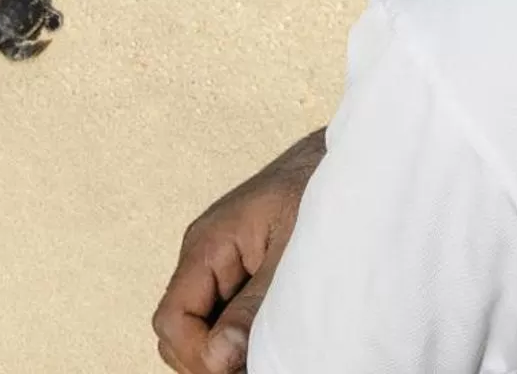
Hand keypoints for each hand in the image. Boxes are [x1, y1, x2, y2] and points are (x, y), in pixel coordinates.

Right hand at [153, 130, 325, 373]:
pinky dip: (240, 338)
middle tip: (253, 365)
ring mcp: (221, 266)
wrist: (344, 162)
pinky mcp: (241, 274)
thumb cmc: (319, 192)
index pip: (172, 319)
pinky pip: (224, 317)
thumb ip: (254, 307)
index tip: (237, 365)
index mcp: (207, 245)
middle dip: (207, 358)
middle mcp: (205, 257)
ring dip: (225, 350)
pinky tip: (270, 339)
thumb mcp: (291, 254)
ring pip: (200, 329)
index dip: (198, 353)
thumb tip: (216, 358)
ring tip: (266, 353)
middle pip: (178, 330)